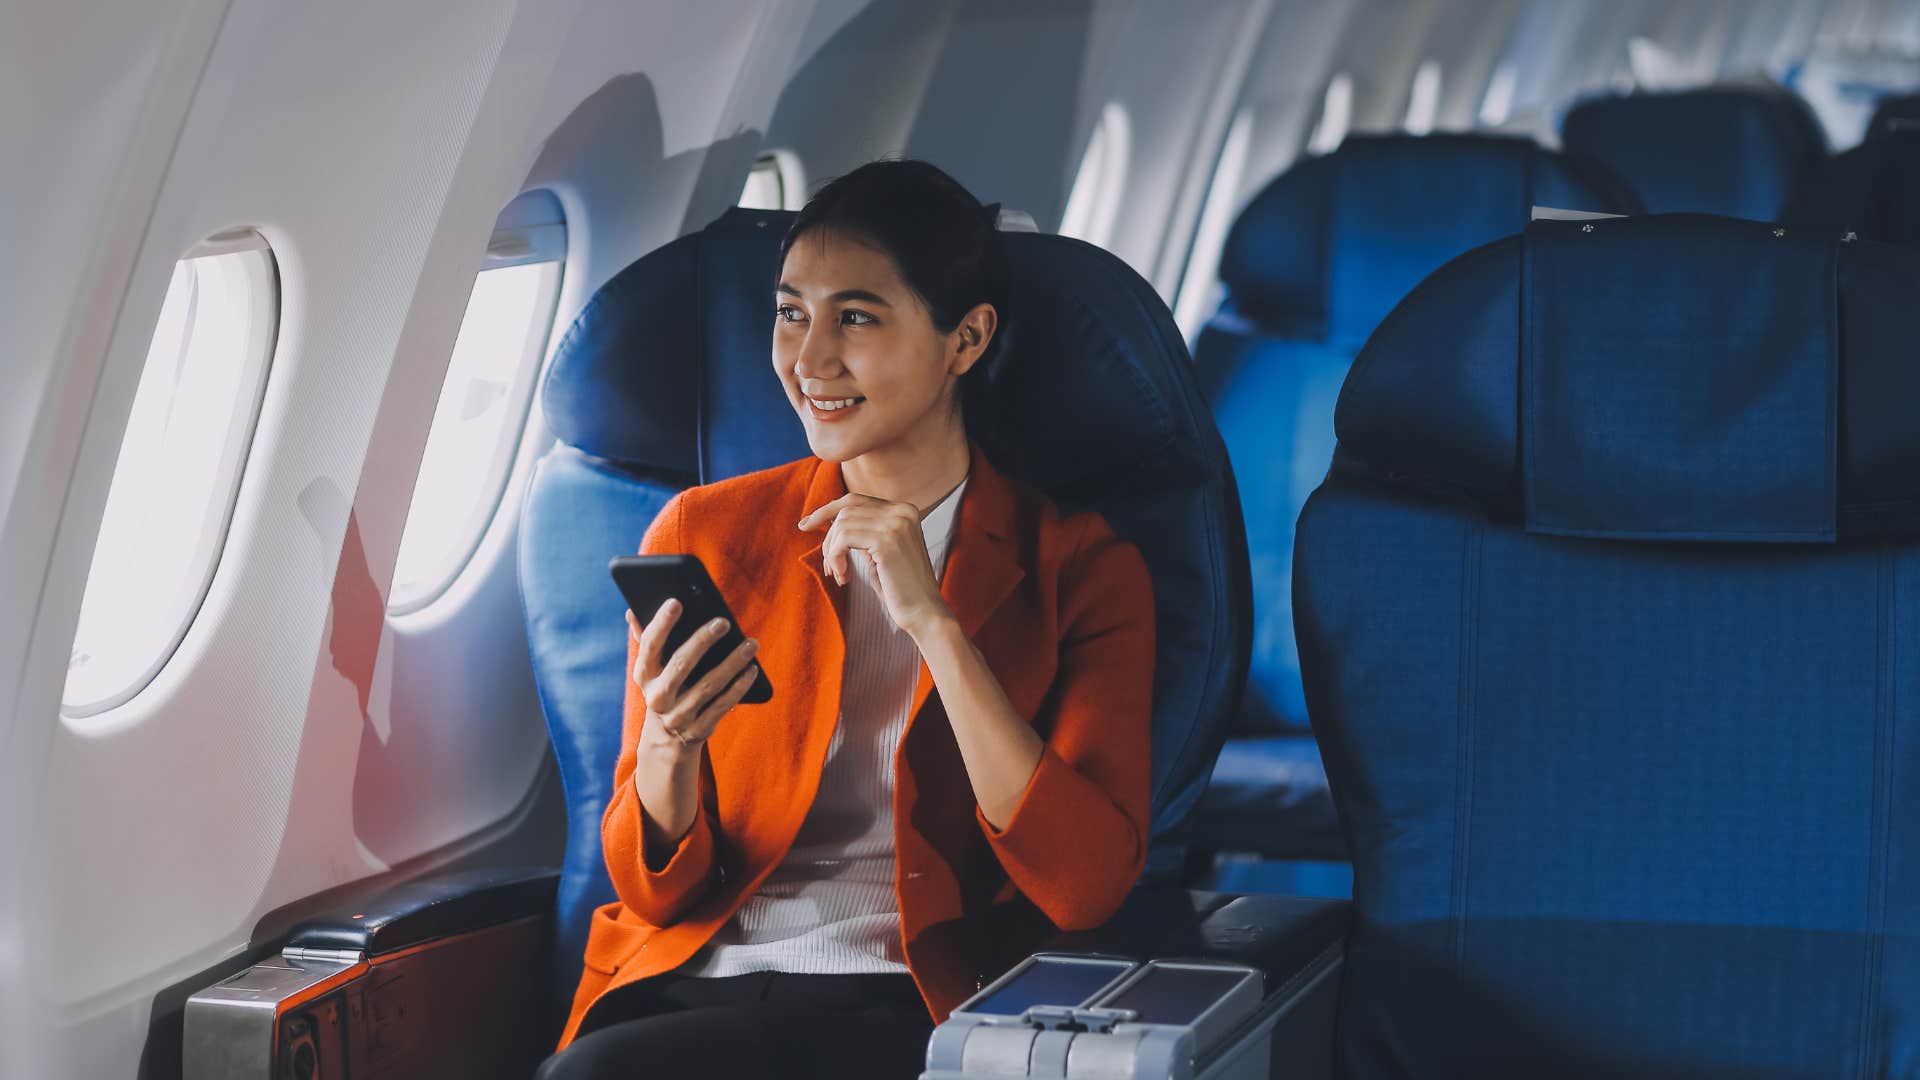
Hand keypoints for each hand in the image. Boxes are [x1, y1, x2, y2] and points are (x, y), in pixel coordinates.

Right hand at [627, 599, 759, 748]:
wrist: (667, 740)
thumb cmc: (665, 688)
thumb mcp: (652, 670)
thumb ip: (646, 640)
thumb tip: (631, 610)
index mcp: (644, 675)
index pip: (649, 645)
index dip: (661, 624)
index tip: (676, 601)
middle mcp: (657, 697)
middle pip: (680, 665)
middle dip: (701, 641)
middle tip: (723, 622)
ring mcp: (678, 716)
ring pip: (708, 686)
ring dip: (732, 663)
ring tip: (750, 644)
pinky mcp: (698, 730)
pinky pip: (722, 706)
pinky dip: (738, 687)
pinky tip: (751, 670)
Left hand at [798, 492, 954, 636]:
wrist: (924, 613)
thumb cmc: (899, 588)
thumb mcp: (879, 552)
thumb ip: (863, 532)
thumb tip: (830, 520)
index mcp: (904, 510)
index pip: (856, 499)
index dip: (827, 510)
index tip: (806, 525)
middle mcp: (902, 511)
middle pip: (846, 509)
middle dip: (828, 535)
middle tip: (828, 565)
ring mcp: (896, 523)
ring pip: (842, 523)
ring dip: (832, 551)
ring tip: (839, 573)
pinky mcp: (886, 540)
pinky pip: (843, 539)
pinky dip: (836, 558)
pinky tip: (844, 577)